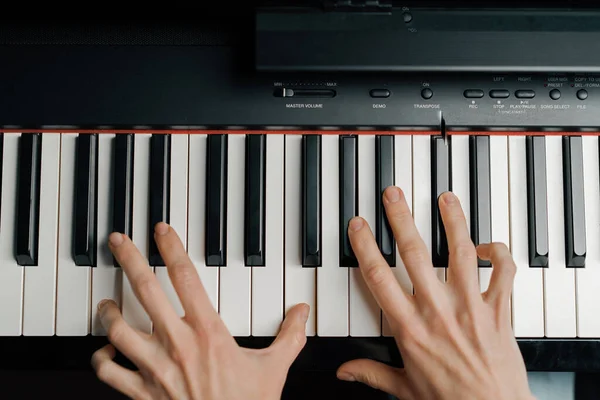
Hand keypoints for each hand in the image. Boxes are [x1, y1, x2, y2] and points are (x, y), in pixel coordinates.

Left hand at [91, 222, 308, 399]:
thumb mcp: (274, 368)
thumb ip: (289, 336)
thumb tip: (302, 312)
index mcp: (208, 332)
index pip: (185, 278)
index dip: (171, 249)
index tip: (161, 232)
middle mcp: (177, 345)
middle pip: (144, 291)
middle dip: (128, 260)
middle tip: (118, 242)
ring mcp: (156, 369)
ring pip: (118, 330)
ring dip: (109, 312)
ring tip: (107, 302)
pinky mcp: (142, 394)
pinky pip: (109, 373)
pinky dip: (101, 360)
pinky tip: (104, 352)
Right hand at [337, 187, 534, 399]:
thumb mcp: (403, 388)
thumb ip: (371, 373)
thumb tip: (344, 371)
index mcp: (409, 327)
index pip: (378, 277)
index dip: (365, 246)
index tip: (359, 226)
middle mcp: (437, 310)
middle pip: (415, 254)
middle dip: (401, 219)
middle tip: (393, 194)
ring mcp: (469, 306)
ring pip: (459, 253)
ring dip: (453, 222)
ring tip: (445, 198)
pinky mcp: (498, 309)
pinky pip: (503, 273)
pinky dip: (499, 254)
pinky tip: (488, 245)